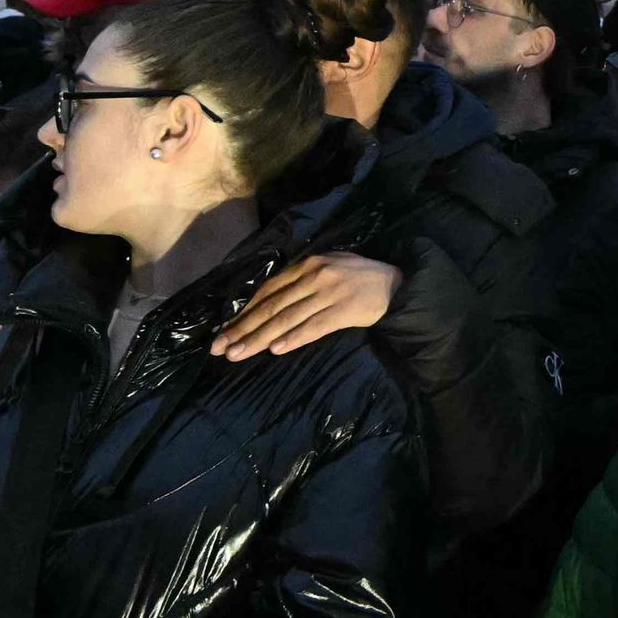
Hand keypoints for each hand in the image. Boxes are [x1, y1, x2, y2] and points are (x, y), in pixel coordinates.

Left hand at [214, 253, 401, 359]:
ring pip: (286, 319)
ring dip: (259, 338)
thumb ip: (301, 280)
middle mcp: (314, 276)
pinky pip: (313, 327)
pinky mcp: (344, 310)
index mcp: (307, 264)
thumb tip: (269, 302)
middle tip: (219, 347)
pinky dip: (293, 338)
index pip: (268, 291)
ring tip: (237, 353)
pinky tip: (275, 349)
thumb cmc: (360, 277)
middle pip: (271, 306)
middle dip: (242, 328)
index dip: (244, 311)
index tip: (225, 330)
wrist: (398, 283)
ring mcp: (329, 293)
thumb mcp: (328, 267)